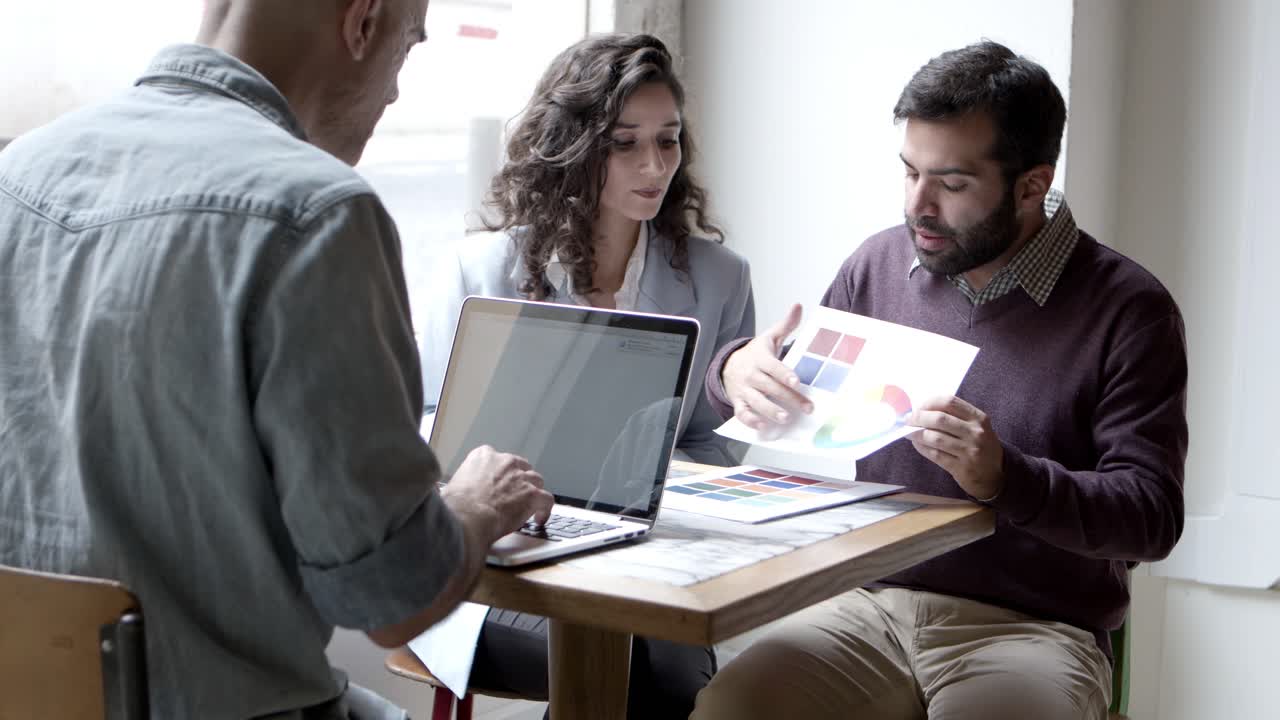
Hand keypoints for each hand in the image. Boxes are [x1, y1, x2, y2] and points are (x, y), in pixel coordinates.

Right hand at [442, 445, 553, 542]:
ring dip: (533, 493)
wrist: (467, 518)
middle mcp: (505, 462)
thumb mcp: (448, 486)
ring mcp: (521, 477)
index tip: (499, 484)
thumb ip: (453, 484)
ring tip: (530, 507)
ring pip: (536, 481)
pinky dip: (545, 510)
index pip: (497, 458)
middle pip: (521, 467)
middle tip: (515, 496)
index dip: (500, 473)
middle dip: (519, 480)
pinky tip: (539, 518)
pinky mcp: (533, 494)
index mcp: (483, 456)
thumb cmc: (455, 506)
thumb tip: (441, 491)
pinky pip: (547, 500)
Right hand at [722, 303, 813, 430]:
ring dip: (770, 411)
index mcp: (760, 358)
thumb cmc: (756, 354)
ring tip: (785, 419)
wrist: (728, 364)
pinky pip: (742, 413)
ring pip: (756, 401)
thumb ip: (786, 325)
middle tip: (807, 407)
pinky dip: (751, 421)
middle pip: (770, 387)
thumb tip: (798, 306)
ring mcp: (743, 389)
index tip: (797, 382)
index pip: (773, 367)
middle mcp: (751, 375)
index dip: (784, 374)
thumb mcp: (769, 338)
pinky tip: (763, 427)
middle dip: (789, 398)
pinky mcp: (738, 402)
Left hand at [909, 396, 1003, 499]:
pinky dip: (922, 448)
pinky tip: (917, 444)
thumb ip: (955, 417)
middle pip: (940, 419)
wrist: (994, 476)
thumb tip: (922, 409)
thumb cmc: (980, 446)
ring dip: (916, 434)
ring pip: (935, 437)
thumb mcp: (976, 427)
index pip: (949, 402)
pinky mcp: (961, 467)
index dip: (929, 403)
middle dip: (918, 418)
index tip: (918, 406)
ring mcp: (969, 451)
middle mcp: (976, 433)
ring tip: (908, 432)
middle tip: (907, 419)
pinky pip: (935, 454)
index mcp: (978, 418)